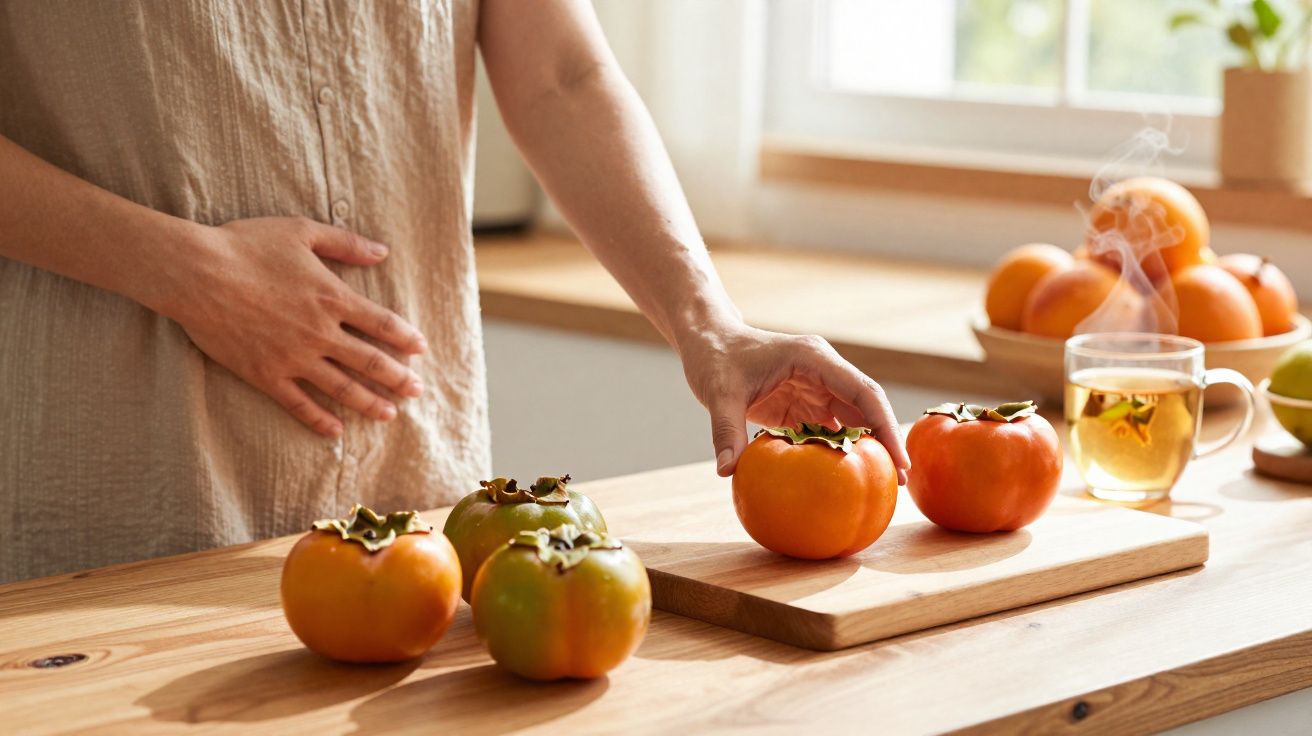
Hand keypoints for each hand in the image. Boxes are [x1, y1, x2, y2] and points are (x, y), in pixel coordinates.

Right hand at [166, 217, 427, 436]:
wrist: (196, 272)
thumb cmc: (246, 245)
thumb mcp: (302, 231)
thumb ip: (346, 243)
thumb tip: (382, 251)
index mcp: (332, 297)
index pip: (382, 324)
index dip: (405, 338)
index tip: (420, 350)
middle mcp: (320, 332)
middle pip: (370, 361)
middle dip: (398, 379)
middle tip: (417, 391)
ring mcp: (293, 357)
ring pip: (342, 388)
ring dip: (369, 403)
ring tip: (389, 415)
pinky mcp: (265, 374)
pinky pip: (298, 403)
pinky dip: (319, 420)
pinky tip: (335, 431)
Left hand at [679, 324, 910, 481]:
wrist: (707, 341)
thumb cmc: (714, 358)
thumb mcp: (718, 394)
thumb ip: (725, 431)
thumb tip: (727, 472)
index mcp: (813, 358)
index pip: (861, 392)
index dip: (884, 425)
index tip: (897, 458)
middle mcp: (823, 371)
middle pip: (866, 406)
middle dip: (885, 440)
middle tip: (900, 480)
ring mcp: (816, 387)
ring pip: (852, 418)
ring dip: (867, 447)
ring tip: (883, 484)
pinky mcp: (804, 403)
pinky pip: (830, 428)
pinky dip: (840, 449)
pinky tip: (848, 477)